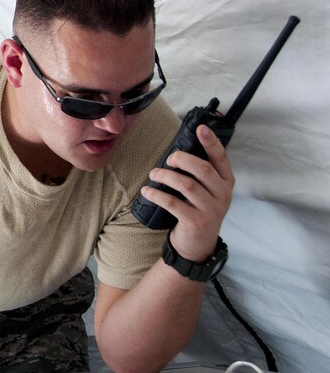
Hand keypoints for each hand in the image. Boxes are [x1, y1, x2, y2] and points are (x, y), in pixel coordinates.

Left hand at [141, 124, 234, 261]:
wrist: (198, 244)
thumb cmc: (199, 209)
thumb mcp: (207, 191)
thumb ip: (200, 173)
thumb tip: (179, 151)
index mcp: (226, 182)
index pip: (221, 158)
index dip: (211, 142)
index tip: (200, 128)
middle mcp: (222, 194)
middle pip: (202, 169)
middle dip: (182, 159)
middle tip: (168, 159)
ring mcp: (211, 209)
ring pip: (186, 185)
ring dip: (166, 176)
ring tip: (154, 174)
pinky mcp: (196, 221)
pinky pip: (173, 203)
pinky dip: (157, 194)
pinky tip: (147, 191)